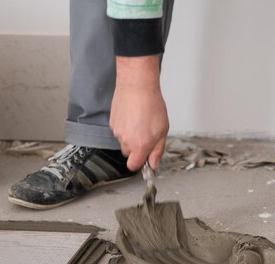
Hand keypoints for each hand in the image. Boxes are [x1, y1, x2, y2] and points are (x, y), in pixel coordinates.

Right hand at [110, 55, 168, 170]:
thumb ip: (157, 151)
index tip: (146, 158)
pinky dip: (125, 127)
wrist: (137, 86)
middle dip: (137, 149)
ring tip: (140, 122)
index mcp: (140, 146)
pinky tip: (133, 116)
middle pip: (128, 154)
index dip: (140, 163)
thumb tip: (154, 165)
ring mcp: (117, 132)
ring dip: (131, 137)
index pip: (134, 166)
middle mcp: (126, 141)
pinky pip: (119, 131)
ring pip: (124, 142)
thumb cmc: (151, 105)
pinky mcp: (112, 123)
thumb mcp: (162, 131)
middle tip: (146, 135)